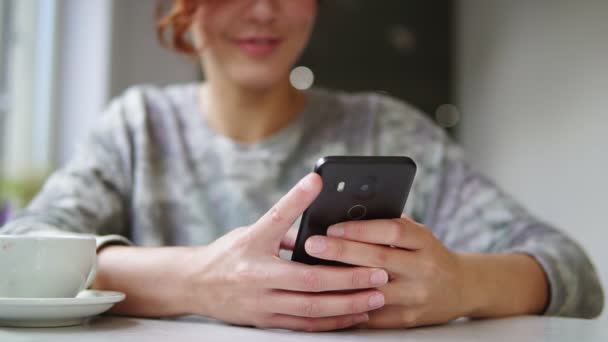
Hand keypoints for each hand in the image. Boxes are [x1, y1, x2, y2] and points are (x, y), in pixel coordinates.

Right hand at [184, 173, 389, 331]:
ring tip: (377, 297)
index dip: (299, 201)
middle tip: (379, 273)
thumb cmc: (228, 254)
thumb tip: (319, 218)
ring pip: (312, 309)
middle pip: (309, 280)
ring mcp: (262, 304)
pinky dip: (333, 322)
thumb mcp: (250, 231)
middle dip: (349, 278)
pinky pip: (305, 326)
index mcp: (253, 247)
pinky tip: (354, 315)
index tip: (319, 183)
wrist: (194, 285)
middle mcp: (257, 278)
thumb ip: (283, 224)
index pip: (279, 219)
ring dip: (348, 304)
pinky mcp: (266, 321)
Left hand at [304, 215, 471, 327]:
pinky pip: (373, 313)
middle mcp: (424, 269)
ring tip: (314, 272)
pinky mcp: (408, 319)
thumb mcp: (417, 234)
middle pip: (379, 259)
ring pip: (373, 290)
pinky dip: (349, 305)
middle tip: (313, 245)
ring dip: (341, 281)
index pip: (392, 231)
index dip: (361, 228)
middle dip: (342, 251)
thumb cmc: (428, 254)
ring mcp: (416, 297)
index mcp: (425, 242)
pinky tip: (329, 296)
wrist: (461, 288)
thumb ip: (388, 224)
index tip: (332, 227)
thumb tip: (346, 212)